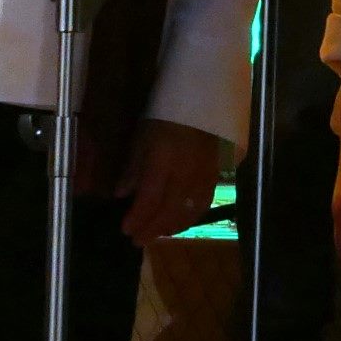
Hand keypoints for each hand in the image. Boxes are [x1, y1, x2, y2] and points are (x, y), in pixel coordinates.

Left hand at [119, 119, 223, 243]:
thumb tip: (122, 194)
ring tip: (160, 234)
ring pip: (191, 209)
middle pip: (171, 209)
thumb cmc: (167, 115)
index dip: (138, 218)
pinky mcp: (218, 172)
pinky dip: (193, 215)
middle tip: (139, 241)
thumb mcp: (143, 137)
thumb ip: (134, 168)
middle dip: (153, 228)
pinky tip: (184, 220)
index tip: (125, 230)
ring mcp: (206, 173)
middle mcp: (187, 172)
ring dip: (174, 225)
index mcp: (164, 162)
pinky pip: (206, 200)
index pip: (150, 199)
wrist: (205, 99)